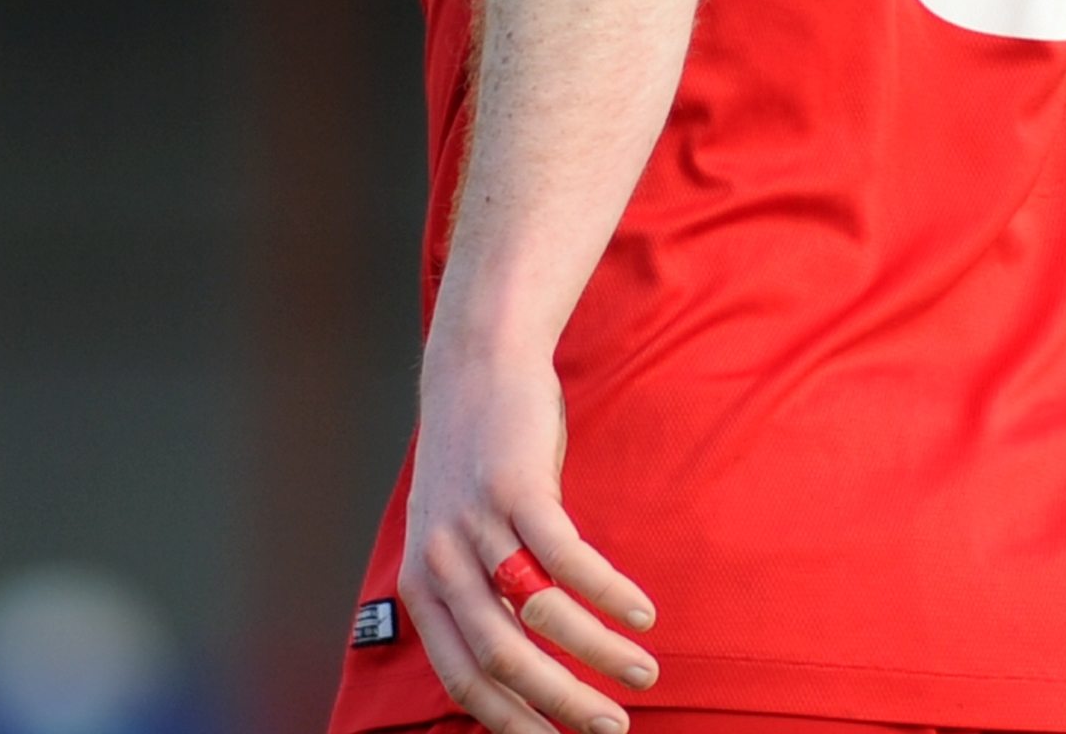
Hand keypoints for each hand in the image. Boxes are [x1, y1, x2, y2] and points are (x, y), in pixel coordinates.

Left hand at [399, 342, 657, 733]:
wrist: (476, 368)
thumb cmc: (478, 461)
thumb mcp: (457, 537)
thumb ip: (477, 595)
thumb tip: (522, 664)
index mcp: (422, 589)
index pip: (465, 680)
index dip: (514, 722)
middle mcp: (441, 563)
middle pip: (503, 659)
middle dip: (563, 705)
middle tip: (610, 728)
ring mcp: (477, 524)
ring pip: (539, 614)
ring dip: (598, 651)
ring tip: (643, 669)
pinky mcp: (517, 486)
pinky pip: (567, 556)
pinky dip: (608, 592)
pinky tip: (641, 611)